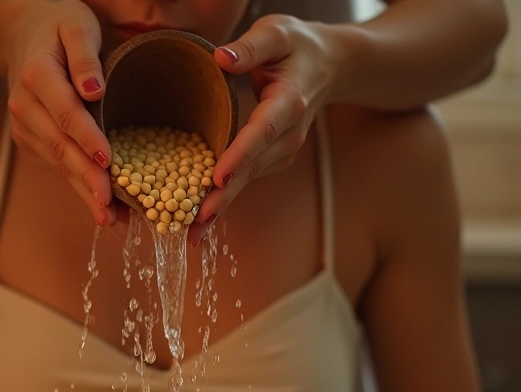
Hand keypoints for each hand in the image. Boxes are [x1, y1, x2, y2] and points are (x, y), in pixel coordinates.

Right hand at [0, 0, 119, 225]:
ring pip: (58, 164)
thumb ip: (85, 56)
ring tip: (110, 218)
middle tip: (109, 207)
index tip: (108, 160)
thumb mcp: (77, 26)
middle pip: (60, 146)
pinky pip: (57, 166)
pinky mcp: (31, 141)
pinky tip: (101, 207)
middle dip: (86, 179)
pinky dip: (79, 187)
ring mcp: (25, 127)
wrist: (24, 31)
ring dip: (83, 192)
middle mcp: (25, 105)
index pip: (65, 112)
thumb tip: (95, 91)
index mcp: (37, 75)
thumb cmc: (60, 24)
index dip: (87, 138)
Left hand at [188, 15, 341, 245]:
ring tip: (189, 229)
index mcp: (289, 103)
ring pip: (248, 181)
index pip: (262, 132)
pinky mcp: (273, 159)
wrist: (331, 66)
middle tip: (195, 222)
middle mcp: (289, 134)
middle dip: (223, 197)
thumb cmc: (299, 46)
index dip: (239, 156)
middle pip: (252, 168)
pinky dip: (223, 199)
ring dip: (219, 205)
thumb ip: (250, 46)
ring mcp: (283, 151)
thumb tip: (220, 58)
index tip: (218, 178)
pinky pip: (245, 180)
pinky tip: (198, 219)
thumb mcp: (277, 32)